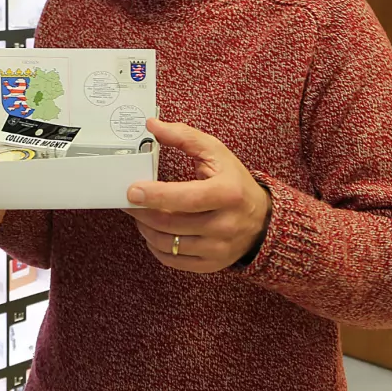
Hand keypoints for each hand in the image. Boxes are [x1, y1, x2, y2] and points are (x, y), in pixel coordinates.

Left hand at [123, 118, 270, 273]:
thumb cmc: (234, 182)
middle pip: (170, 223)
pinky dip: (156, 246)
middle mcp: (226, 225)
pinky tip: (153, 231)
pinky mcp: (212, 264)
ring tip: (140, 213)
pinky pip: (173, 260)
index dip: (155, 195)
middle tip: (129, 200)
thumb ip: (184, 136)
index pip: (186, 198)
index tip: (132, 191)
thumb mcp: (216, 152)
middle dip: (142, 211)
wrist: (262, 219)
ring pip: (168, 244)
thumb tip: (152, 126)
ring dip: (145, 228)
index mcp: (228, 194)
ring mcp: (219, 248)